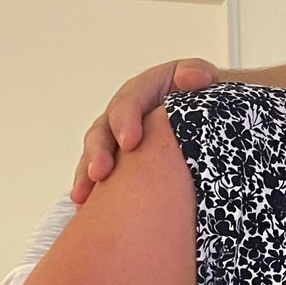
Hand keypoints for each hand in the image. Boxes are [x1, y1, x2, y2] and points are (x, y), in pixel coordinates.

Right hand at [71, 58, 222, 202]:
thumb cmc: (201, 96)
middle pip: (102, 132)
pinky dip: (92, 192)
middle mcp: (121, 116)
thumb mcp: (202, 78)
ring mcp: (115, 140)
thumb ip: (196, 73)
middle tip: (101, 173)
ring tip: (82, 196)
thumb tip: (193, 78)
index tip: (130, 143)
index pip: (127, 105)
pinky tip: (85, 211)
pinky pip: (99, 177)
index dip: (126, 123)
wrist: (203, 114)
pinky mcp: (118, 163)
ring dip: (86, 175)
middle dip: (98, 153)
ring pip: (94, 156)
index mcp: (140, 93)